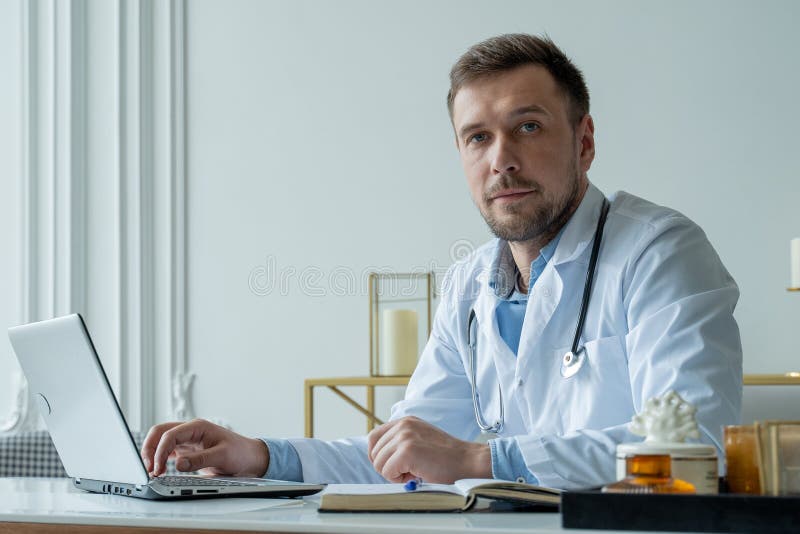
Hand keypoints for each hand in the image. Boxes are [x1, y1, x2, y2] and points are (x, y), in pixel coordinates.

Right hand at [140, 419, 269, 477]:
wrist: (249, 458)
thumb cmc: (240, 453)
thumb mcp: (222, 456)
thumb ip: (200, 460)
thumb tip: (179, 464)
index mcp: (198, 427)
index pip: (170, 434)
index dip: (160, 451)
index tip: (157, 467)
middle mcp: (190, 431)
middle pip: (160, 433)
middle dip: (150, 449)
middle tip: (148, 468)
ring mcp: (187, 441)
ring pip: (161, 441)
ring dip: (152, 454)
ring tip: (151, 472)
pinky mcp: (187, 451)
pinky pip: (167, 452)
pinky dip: (159, 459)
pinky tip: (158, 471)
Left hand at [366, 416, 490, 483]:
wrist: (466, 461)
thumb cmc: (445, 457)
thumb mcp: (419, 439)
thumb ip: (400, 442)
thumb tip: (377, 457)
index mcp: (405, 421)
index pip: (374, 437)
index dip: (378, 455)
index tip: (390, 465)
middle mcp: (403, 425)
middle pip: (374, 452)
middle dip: (387, 467)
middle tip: (408, 470)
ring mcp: (404, 436)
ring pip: (379, 464)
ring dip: (394, 474)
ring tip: (414, 471)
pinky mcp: (406, 451)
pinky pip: (387, 472)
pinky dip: (399, 479)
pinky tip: (416, 475)